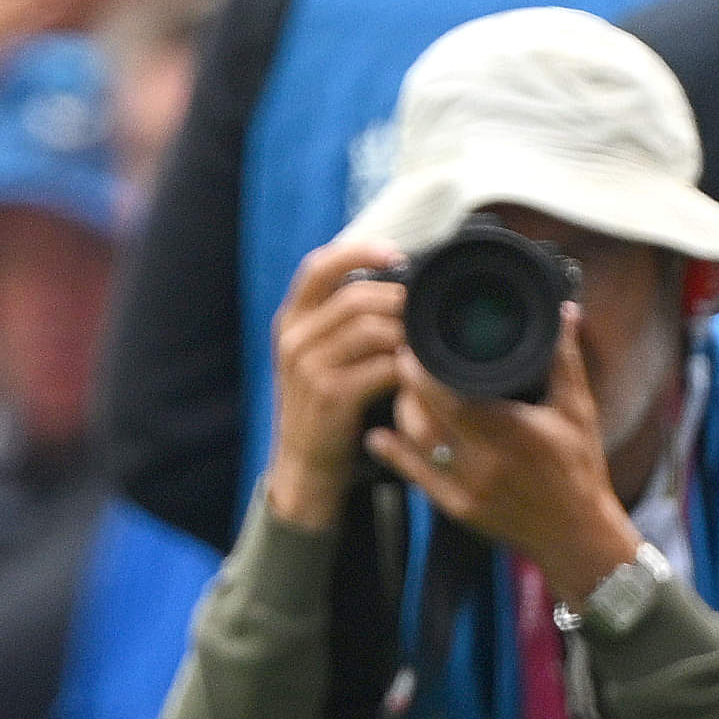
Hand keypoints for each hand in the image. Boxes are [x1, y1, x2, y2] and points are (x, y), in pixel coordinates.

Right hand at [258, 233, 410, 530]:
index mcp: (292, 319)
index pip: (319, 266)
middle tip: (427, 312)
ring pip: (371, 328)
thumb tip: (395, 284)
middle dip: (398, 300)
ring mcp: (308, 366)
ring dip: (407, 333)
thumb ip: (344, 322)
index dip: (358, 251)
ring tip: (426, 343)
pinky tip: (419, 372)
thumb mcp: (320, 357)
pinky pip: (381, 366)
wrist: (306, 467)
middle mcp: (294, 338)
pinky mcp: (330, 395)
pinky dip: (407, 366)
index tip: (395, 253)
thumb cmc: (326, 408)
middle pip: (356, 296)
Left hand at [361, 306, 635, 589]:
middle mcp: (483, 463)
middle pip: (424, 416)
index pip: (447, 395)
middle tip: (404, 360)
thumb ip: (565, 360)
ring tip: (404, 390)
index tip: (414, 345)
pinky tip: (379, 437)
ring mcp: (467, 489)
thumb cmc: (580, 469)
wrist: (577, 535)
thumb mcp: (577, 411)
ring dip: (403, 414)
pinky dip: (394, 454)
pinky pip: (416, 477)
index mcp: (509, 432)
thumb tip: (566, 311)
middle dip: (408, 385)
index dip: (421, 369)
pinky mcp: (458, 509)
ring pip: (416, 444)